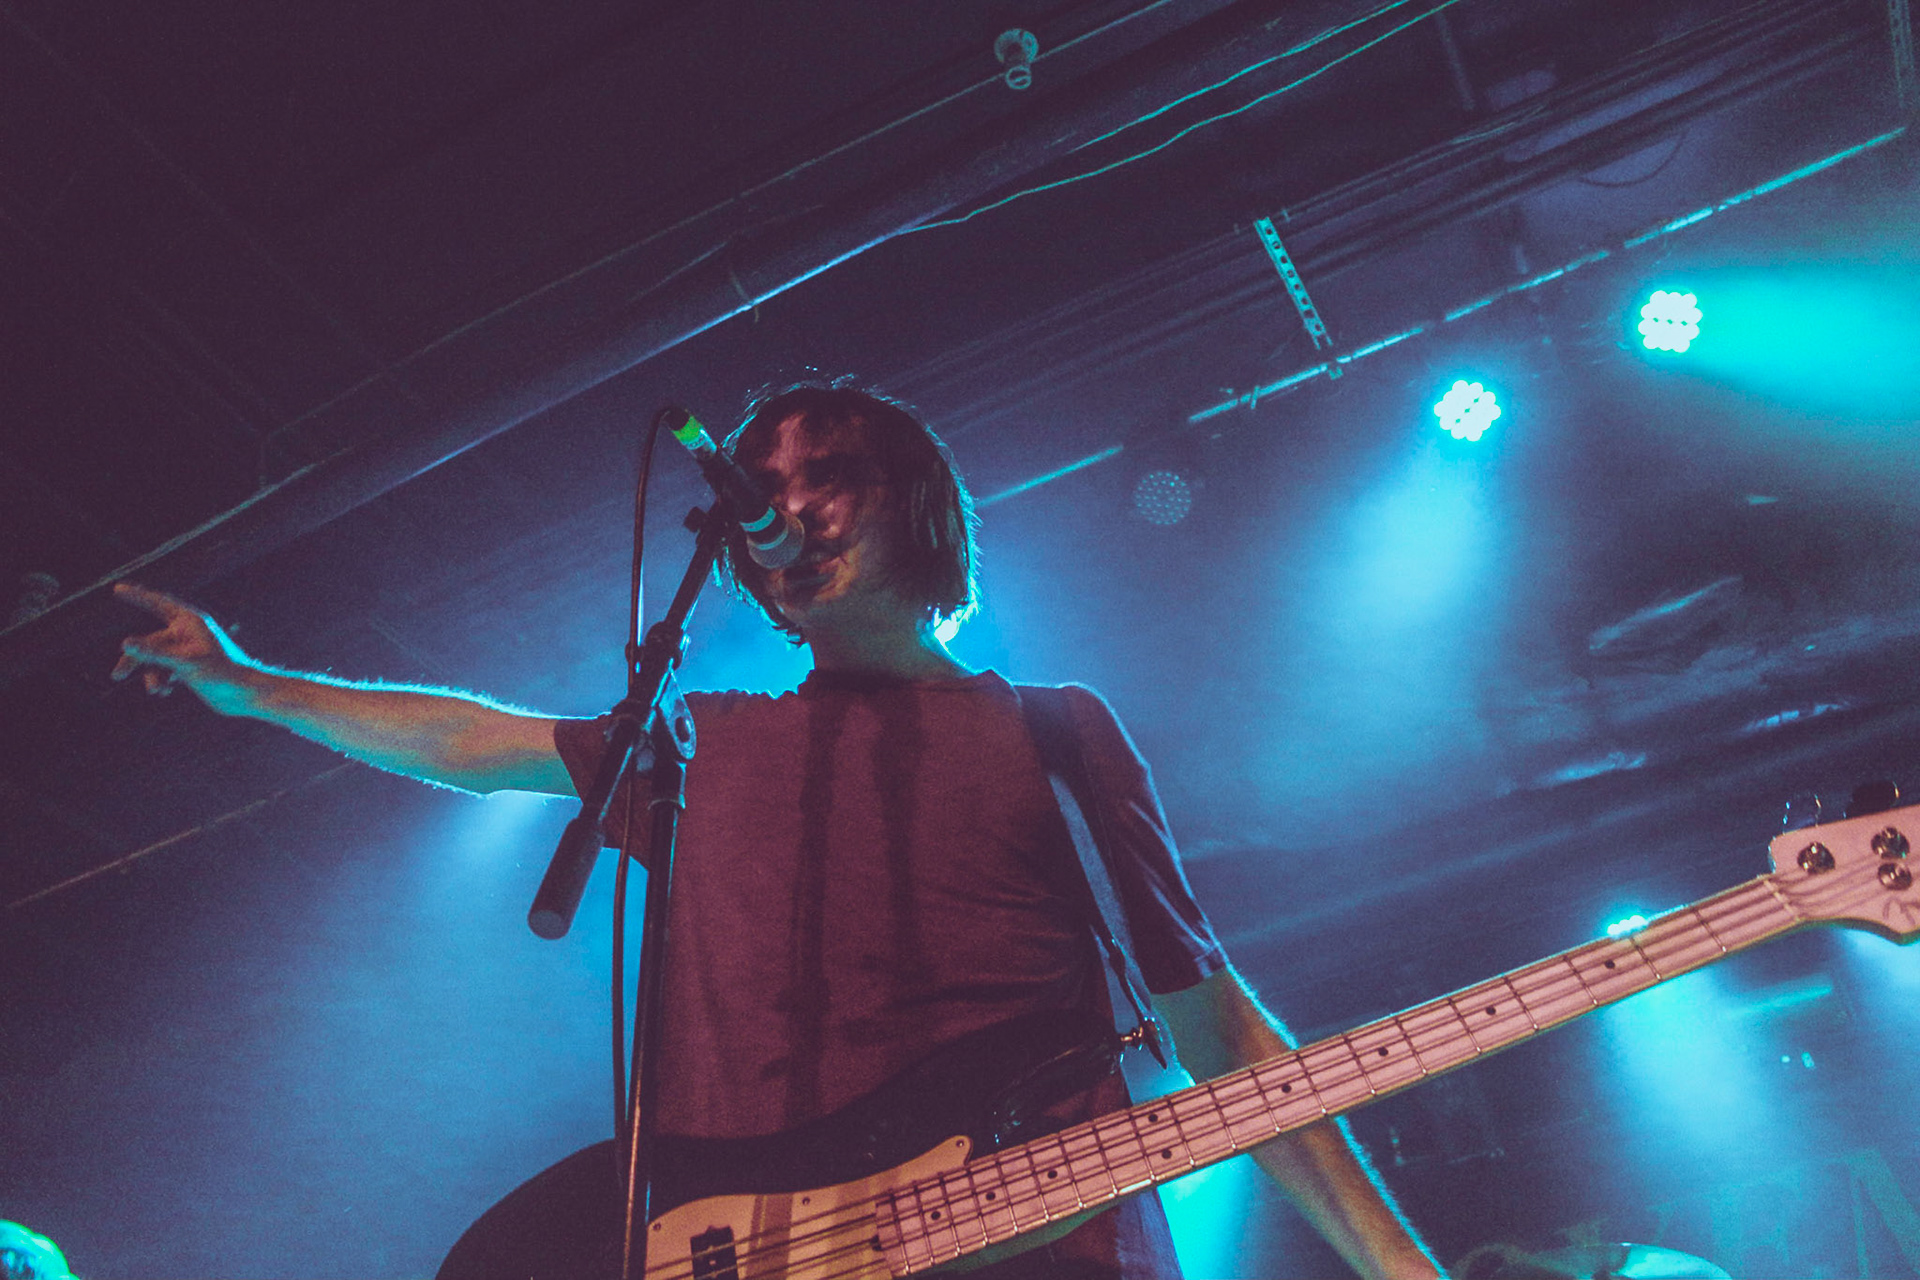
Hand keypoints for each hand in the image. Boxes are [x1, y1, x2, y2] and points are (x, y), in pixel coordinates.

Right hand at [110, 582, 258, 712]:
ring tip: (156, 691)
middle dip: (135, 659)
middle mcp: (188, 633)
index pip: (158, 603)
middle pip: (150, 641)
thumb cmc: (222, 674)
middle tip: (117, 676)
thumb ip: (154, 653)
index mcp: (190, 622)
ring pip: (155, 659)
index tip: (118, 588)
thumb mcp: (184, 663)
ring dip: (151, 675)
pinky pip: (164, 670)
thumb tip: (125, 643)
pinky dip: (160, 681)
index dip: (138, 596)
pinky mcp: (190, 668)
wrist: (246, 696)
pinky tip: (164, 692)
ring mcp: (188, 651)